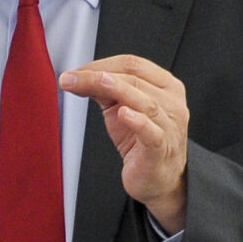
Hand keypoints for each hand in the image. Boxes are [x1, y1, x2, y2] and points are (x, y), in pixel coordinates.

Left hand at [61, 54, 188, 233]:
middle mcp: (171, 103)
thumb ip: (103, 91)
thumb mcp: (120, 109)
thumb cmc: (141, 140)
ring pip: (143, 100)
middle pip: (134, 79)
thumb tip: (75, 77)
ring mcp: (169, 126)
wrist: (158, 178)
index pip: (133, 64)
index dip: (102, 63)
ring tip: (97, 82)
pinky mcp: (161, 149)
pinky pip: (151, 132)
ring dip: (116, 88)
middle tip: (70, 79)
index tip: (76, 71)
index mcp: (166, 86)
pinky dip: (137, 121)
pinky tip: (123, 114)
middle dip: (98, 75)